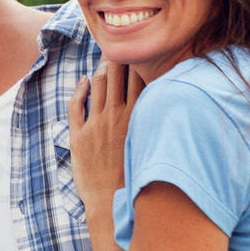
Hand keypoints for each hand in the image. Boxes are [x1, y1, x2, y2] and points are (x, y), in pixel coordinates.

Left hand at [66, 59, 145, 211]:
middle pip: (117, 74)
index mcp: (137, 118)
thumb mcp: (153, 146)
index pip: (138, 77)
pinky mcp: (78, 135)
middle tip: (120, 47)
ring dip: (102, 69)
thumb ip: (158, 123)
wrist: (110, 203)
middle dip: (119, 57)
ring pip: (99, 84)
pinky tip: (84, 81)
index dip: (138, 59)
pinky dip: (80, 89)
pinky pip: (75, 104)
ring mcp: (95, 124)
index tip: (139, 49)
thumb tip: (173, 104)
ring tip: (106, 59)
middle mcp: (116, 116)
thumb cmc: (137, 179)